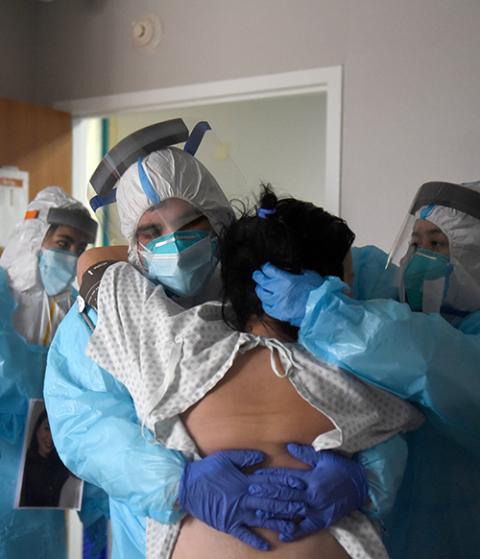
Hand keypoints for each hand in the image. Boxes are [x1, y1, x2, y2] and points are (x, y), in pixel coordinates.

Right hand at [178, 449, 304, 550]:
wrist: (186, 487)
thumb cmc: (206, 470)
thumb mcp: (225, 457)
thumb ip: (245, 457)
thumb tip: (263, 457)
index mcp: (244, 482)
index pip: (270, 483)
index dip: (286, 484)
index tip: (300, 486)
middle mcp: (243, 500)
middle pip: (270, 503)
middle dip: (288, 504)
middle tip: (304, 507)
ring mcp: (236, 514)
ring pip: (261, 519)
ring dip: (278, 523)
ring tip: (293, 527)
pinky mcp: (228, 524)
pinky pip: (244, 535)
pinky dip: (255, 541)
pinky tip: (267, 546)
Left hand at [248, 444, 367, 540]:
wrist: (362, 485)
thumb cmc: (342, 468)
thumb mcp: (325, 456)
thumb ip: (305, 453)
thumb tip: (288, 447)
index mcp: (311, 478)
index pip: (286, 477)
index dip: (270, 477)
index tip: (256, 476)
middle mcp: (312, 495)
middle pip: (285, 494)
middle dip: (267, 493)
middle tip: (250, 492)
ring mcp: (317, 509)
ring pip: (292, 511)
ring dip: (275, 512)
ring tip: (258, 511)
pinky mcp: (322, 520)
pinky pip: (307, 528)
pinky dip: (294, 532)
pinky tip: (282, 535)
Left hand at [253, 263, 323, 326]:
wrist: (321, 308)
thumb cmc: (318, 290)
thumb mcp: (309, 275)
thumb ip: (299, 271)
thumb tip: (295, 270)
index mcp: (286, 279)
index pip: (269, 270)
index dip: (266, 267)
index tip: (266, 267)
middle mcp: (279, 290)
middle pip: (261, 281)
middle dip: (258, 276)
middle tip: (258, 274)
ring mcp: (277, 302)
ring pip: (261, 294)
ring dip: (260, 289)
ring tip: (261, 287)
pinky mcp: (278, 313)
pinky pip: (266, 307)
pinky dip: (265, 302)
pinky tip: (267, 300)